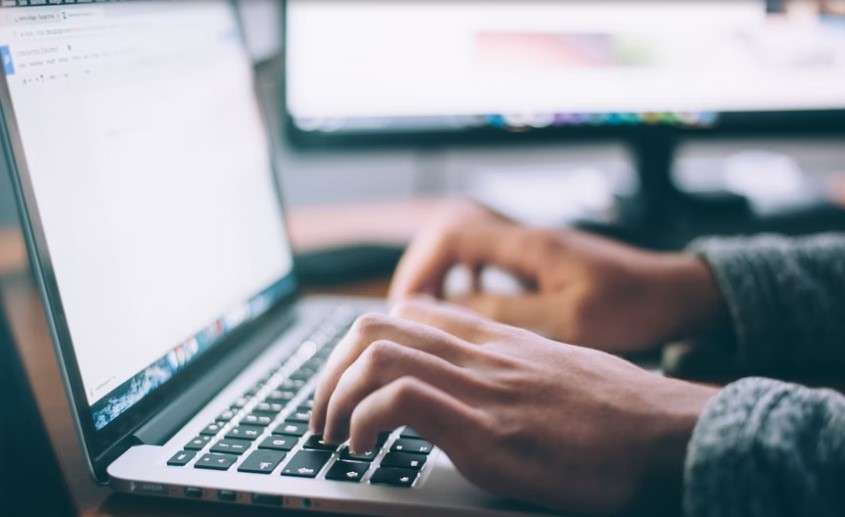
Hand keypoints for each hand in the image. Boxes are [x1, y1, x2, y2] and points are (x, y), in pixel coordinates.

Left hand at [310, 300, 718, 514]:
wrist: (672, 434)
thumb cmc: (621, 413)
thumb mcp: (557, 373)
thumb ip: (512, 369)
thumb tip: (482, 389)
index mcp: (496, 340)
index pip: (409, 313)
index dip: (362, 344)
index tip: (350, 382)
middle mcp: (481, 354)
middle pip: (375, 326)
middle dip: (330, 371)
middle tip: (324, 414)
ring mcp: (482, 388)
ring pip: (376, 354)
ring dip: (335, 397)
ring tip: (334, 435)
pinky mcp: (487, 431)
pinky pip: (400, 401)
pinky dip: (364, 422)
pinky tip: (365, 450)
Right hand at [390, 201, 724, 352]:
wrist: (677, 294)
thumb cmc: (634, 306)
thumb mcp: (570, 320)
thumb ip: (509, 313)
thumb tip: (452, 311)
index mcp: (529, 245)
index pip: (452, 234)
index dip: (420, 267)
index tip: (407, 306)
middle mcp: (525, 238)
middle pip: (449, 233)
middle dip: (422, 270)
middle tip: (409, 312)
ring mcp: (532, 248)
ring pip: (466, 246)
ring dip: (441, 274)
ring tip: (430, 312)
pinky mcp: (540, 263)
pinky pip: (487, 261)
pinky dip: (466, 281)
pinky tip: (469, 309)